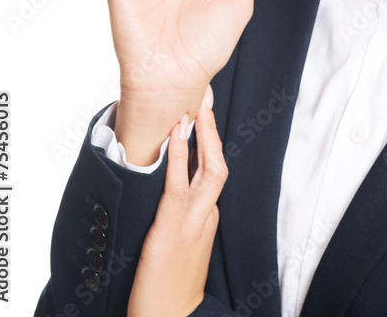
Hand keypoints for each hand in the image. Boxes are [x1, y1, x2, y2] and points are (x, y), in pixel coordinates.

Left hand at [126, 85, 227, 316]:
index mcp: (207, 216)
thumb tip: (170, 189)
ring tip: (196, 108)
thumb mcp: (181, 246)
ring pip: (208, 170)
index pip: (213, 169)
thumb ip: (182, 218)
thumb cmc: (167, 288)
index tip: (203, 113)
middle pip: (218, 163)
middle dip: (213, 130)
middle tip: (206, 98)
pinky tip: (177, 136)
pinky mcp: (172, 228)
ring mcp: (193, 221)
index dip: (210, 140)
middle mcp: (206, 214)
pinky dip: (180, 157)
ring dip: (203, 136)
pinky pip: (179, 185)